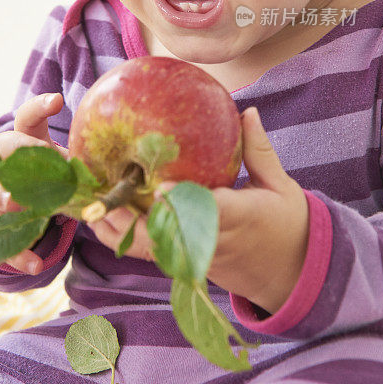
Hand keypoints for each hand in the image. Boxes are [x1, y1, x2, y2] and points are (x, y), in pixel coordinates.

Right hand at [0, 92, 66, 274]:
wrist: (14, 205)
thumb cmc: (48, 176)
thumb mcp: (61, 164)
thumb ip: (78, 161)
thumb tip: (114, 162)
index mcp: (22, 141)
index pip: (26, 118)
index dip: (39, 108)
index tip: (57, 101)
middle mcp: (1, 164)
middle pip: (2, 150)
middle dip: (21, 153)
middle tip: (41, 154)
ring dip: (7, 200)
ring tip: (17, 203)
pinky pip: (1, 243)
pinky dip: (19, 255)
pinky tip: (37, 265)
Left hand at [88, 107, 309, 315]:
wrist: (292, 273)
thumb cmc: (288, 222)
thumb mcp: (280, 184)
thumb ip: (257, 148)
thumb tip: (245, 110)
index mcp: (243, 219)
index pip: (212, 213)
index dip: (184, 203)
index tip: (160, 188)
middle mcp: (216, 243)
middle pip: (170, 238)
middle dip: (135, 223)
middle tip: (106, 201)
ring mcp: (199, 258)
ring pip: (155, 251)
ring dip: (122, 233)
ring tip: (90, 210)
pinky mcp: (189, 264)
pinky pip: (155, 253)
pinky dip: (128, 239)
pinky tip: (101, 219)